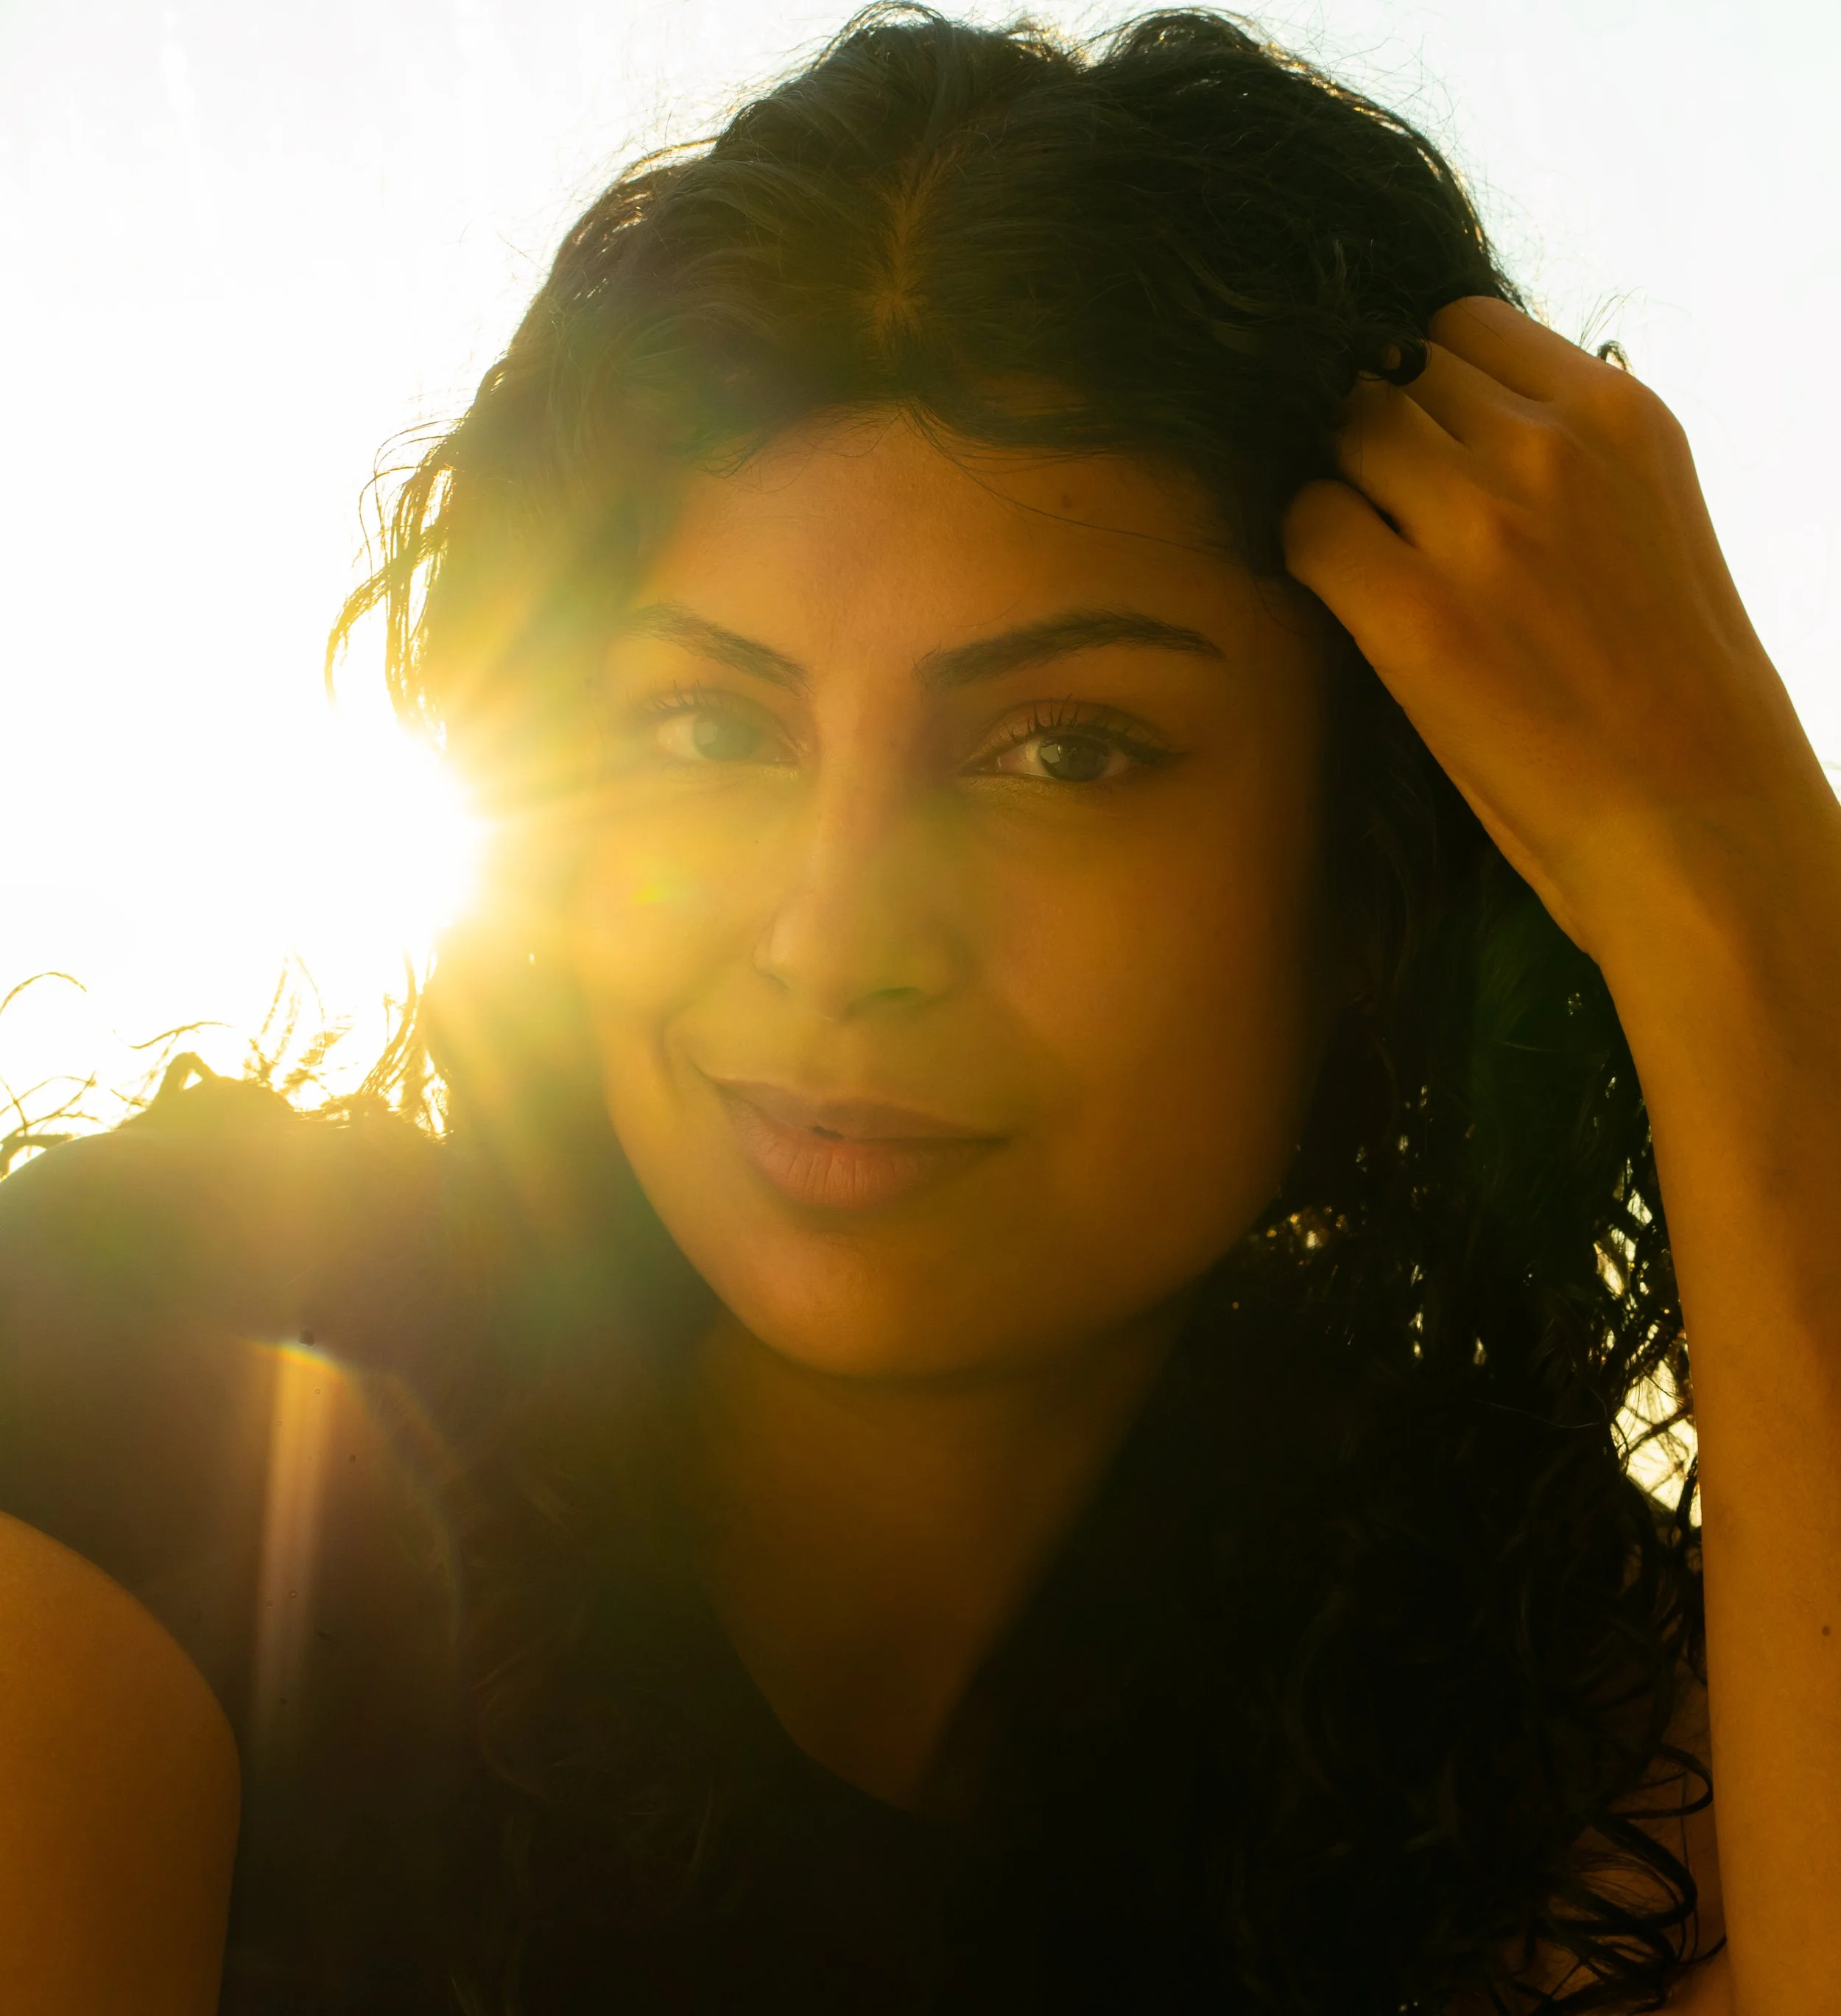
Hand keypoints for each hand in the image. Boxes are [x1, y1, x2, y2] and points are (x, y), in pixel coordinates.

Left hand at [1282, 296, 1830, 962]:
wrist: (1698, 826)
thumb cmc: (1675, 697)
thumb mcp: (1649, 525)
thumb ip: (1565, 462)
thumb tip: (1458, 426)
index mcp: (1619, 417)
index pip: (1462, 328)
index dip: (1424, 386)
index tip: (1422, 449)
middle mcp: (1548, 448)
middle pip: (1391, 378)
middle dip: (1374, 437)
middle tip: (1382, 517)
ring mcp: (1477, 524)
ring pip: (1343, 438)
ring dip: (1339, 490)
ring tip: (1367, 561)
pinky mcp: (1410, 611)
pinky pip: (1307, 526)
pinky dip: (1307, 554)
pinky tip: (1342, 603)